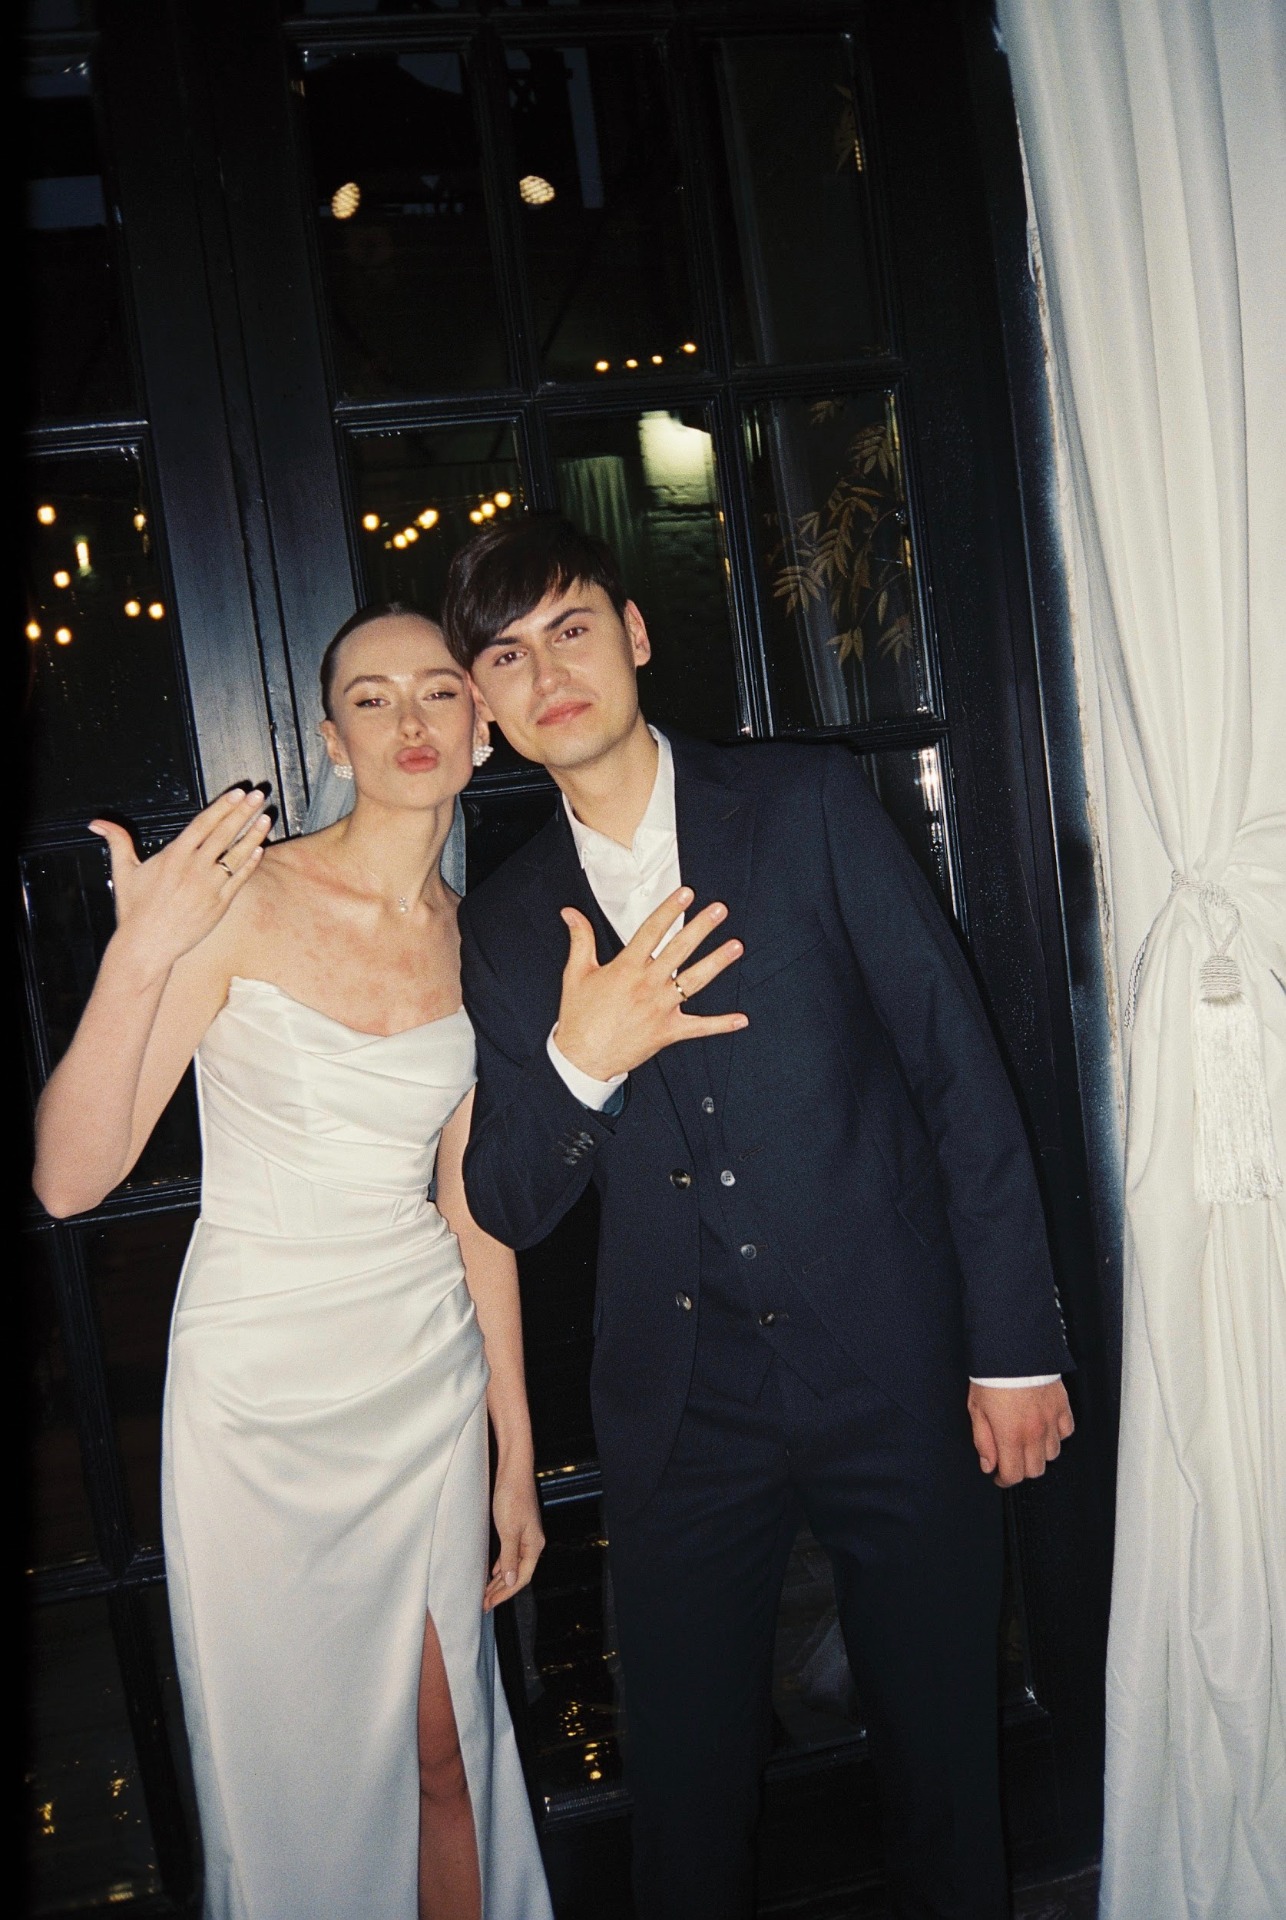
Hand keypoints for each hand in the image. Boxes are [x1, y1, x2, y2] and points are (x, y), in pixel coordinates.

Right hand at [91, 787, 270, 977]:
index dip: (222, 806)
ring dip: (253, 835)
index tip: (237, 793)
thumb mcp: (123, 872)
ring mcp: (209, 886)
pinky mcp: (219, 904)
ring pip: (236, 854)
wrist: (147, 945)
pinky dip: (250, 864)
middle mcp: (194, 868)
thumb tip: (97, 823)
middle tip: (258, 795)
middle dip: (243, 812)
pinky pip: (239, 879)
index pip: (203, 823)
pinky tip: (260, 849)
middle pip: (224, 833)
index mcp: (174, 856)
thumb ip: (117, 842)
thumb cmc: (134, 910)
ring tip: (266, 818)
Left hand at [484, 1459, 544, 1610]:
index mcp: (534, 1545)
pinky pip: (509, 1554)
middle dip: (501, 1590)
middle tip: (484, 1604)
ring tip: (486, 1593)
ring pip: (512, 1565)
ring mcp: (525, 1535)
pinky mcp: (516, 1528)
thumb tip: (512, 1581)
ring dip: (499, 1580)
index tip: (490, 1604)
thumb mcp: (509, 1530)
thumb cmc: (512, 1497)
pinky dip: (500, 1566)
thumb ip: (509, 1557)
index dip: (506, 1593)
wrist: (513, 1471)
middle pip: (518, 1574)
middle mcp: (532, 1543)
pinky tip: (492, 1572)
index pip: (522, 1578)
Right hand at [554, 886, 748, 1081]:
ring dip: (717, 963)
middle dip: (701, 928)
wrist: (582, 1058)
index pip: (651, 932)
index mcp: (626, 969)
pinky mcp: (668, 1031)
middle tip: (719, 910)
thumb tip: (570, 913)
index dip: (669, 910)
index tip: (686, 893)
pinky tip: (741, 1019)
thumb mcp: (576, 973)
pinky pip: (699, 1027)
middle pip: (679, 950)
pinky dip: (721, 1024)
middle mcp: (647, 985)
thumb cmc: (579, 1017)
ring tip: (735, 946)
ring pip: (694, 981)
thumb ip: (580, 939)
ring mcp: (660, 1008)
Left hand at [967, 1381, 1073, 1485]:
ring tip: (1026, 1442)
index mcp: (1011, 1435)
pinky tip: (1045, 1428)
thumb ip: (983, 1440)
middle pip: (1034, 1470)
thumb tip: (989, 1464)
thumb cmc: (992, 1376)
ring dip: (1039, 1454)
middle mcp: (1034, 1432)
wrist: (1015, 1349)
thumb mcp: (976, 1408)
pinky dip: (1056, 1435)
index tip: (999, 1475)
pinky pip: (1066, 1432)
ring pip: (1052, 1454)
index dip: (1004, 1480)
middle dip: (1020, 1469)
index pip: (1013, 1475)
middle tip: (1010, 1458)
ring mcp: (1051, 1421)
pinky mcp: (1062, 1407)